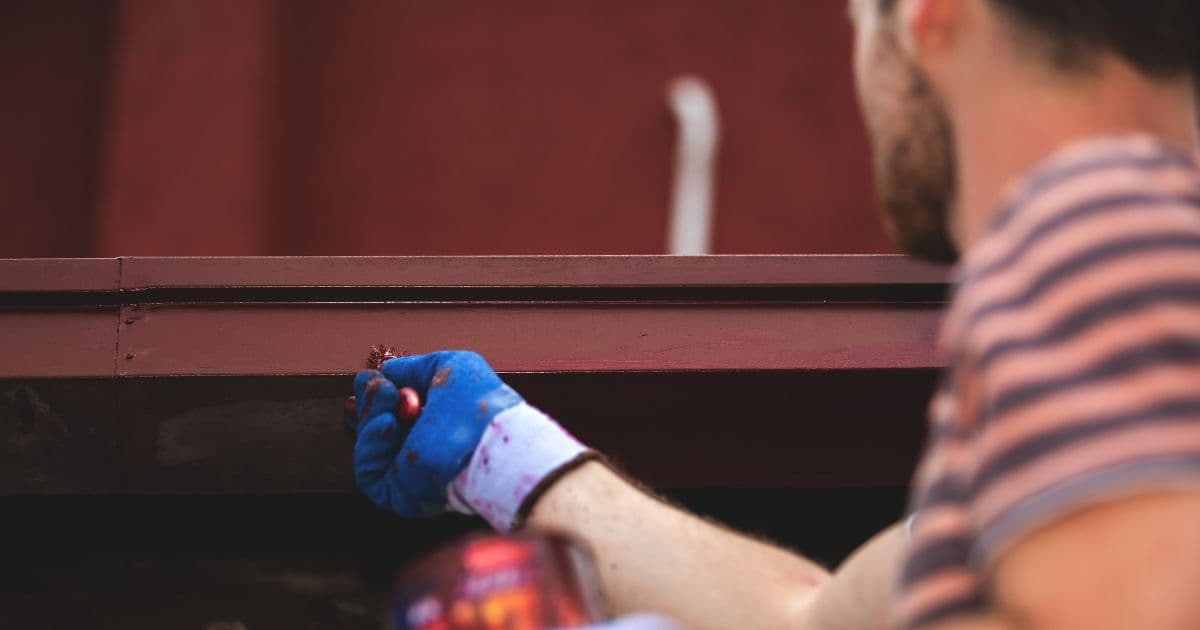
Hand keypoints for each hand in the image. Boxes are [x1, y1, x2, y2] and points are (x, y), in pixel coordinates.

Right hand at [347, 350, 594, 529]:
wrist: (486, 441)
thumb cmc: (478, 404)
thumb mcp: (449, 366)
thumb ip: (414, 366)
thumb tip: (388, 370)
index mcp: (434, 424)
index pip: (392, 412)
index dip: (375, 396)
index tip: (372, 379)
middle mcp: (420, 449)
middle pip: (373, 428)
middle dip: (369, 404)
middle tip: (377, 386)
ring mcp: (408, 474)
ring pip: (367, 447)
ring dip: (371, 416)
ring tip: (391, 399)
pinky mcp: (398, 493)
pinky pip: (367, 472)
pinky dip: (370, 443)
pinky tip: (388, 424)